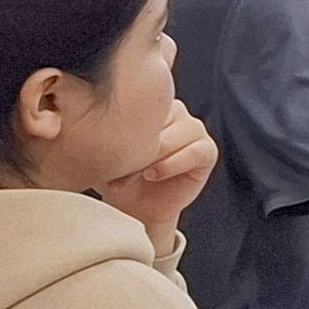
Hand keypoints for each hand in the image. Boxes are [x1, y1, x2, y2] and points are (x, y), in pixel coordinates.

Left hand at [101, 109, 220, 253]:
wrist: (133, 206)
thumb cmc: (117, 175)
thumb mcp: (106, 149)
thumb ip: (109, 131)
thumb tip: (101, 123)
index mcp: (150, 102)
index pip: (141, 102)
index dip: (125, 128)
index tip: (107, 153)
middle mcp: (175, 110)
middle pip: (160, 119)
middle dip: (140, 147)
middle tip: (120, 171)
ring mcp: (193, 128)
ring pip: (176, 135)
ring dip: (154, 158)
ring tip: (137, 175)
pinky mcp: (207, 150)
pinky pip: (195, 152)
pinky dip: (172, 165)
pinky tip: (153, 175)